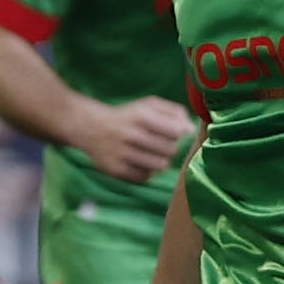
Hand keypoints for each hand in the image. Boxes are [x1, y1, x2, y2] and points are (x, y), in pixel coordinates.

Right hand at [77, 96, 193, 182]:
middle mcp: (131, 134)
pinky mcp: (116, 170)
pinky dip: (147, 171)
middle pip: (171, 150)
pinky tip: (140, 162)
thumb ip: (174, 112)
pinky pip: (145, 177)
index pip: (176, 131)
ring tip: (153, 154)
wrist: (92, 128)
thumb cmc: (128, 117)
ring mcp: (122, 154)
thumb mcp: (149, 105)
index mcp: (141, 115)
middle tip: (162, 144)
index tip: (175, 133)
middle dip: (171, 148)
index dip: (180, 134)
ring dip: (161, 161)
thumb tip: (191, 129)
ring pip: (160, 166)